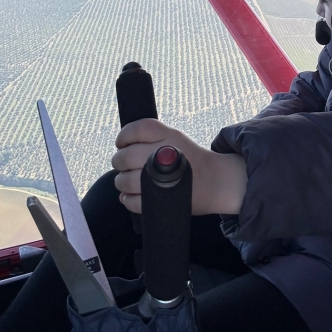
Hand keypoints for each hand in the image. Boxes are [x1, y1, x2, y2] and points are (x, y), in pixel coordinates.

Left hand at [112, 119, 246, 215]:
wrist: (213, 181)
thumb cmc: (189, 158)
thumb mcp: (174, 136)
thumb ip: (150, 136)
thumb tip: (121, 144)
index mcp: (168, 136)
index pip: (137, 129)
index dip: (123, 136)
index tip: (121, 143)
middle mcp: (162, 154)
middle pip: (126, 156)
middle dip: (118, 161)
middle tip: (122, 164)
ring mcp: (160, 179)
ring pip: (125, 181)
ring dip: (121, 181)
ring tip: (127, 180)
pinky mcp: (160, 200)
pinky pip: (132, 201)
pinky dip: (126, 199)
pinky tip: (129, 195)